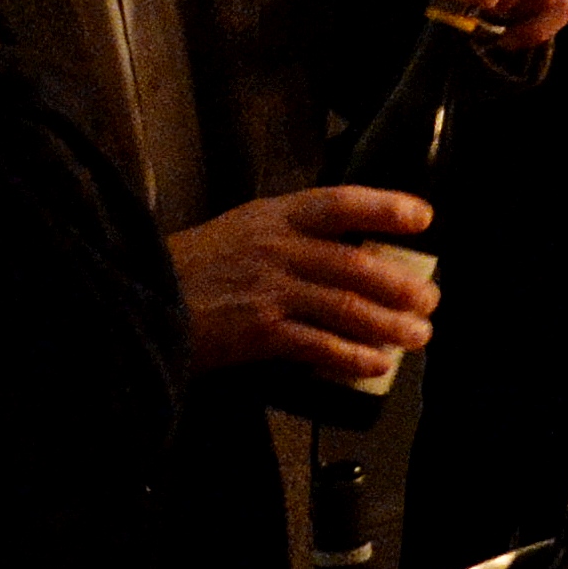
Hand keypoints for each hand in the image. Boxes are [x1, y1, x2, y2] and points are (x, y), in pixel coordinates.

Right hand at [167, 186, 437, 376]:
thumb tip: (347, 251)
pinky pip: (319, 346)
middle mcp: (277, 248)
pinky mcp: (258, 333)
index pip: (341, 203)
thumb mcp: (240, 231)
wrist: (137, 301)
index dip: (386, 207)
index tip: (424, 218)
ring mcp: (268, 291)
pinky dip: (352, 357)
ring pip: (346, 307)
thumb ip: (288, 236)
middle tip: (430, 300)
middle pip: (355, 264)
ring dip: (389, 325)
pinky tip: (375, 365)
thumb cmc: (190, 268)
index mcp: (274, 216)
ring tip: (418, 337)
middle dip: (400, 285)